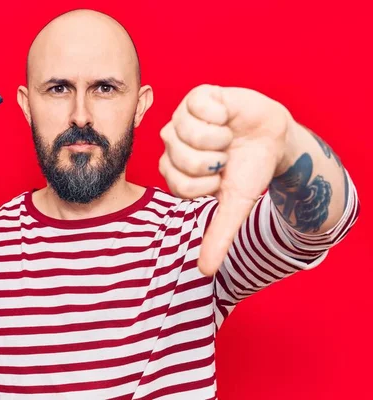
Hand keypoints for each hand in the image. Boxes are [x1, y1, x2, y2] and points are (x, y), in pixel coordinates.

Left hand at [159, 84, 291, 275]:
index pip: (178, 185)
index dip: (208, 184)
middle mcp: (173, 144)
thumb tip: (204, 272)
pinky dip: (221, 113)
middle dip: (214, 161)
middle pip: (180, 158)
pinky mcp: (196, 96)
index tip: (222, 178)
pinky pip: (198, 104)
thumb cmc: (249, 171)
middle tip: (227, 155)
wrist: (273, 138)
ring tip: (228, 136)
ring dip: (218, 137)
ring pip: (185, 131)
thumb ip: (219, 235)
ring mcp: (182, 118)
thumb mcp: (236, 205)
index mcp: (175, 171)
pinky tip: (227, 116)